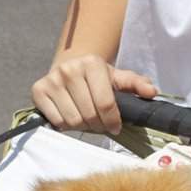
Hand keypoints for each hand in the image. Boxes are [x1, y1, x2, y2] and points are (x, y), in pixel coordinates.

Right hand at [31, 57, 156, 133]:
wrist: (69, 66)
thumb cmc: (97, 77)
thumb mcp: (118, 78)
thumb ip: (137, 84)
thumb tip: (152, 92)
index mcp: (92, 63)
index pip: (105, 103)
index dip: (113, 121)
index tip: (115, 127)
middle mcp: (69, 69)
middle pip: (89, 114)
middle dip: (98, 125)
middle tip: (101, 124)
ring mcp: (52, 80)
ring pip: (72, 120)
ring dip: (82, 126)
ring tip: (86, 119)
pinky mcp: (38, 90)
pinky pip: (56, 121)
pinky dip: (66, 125)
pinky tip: (71, 116)